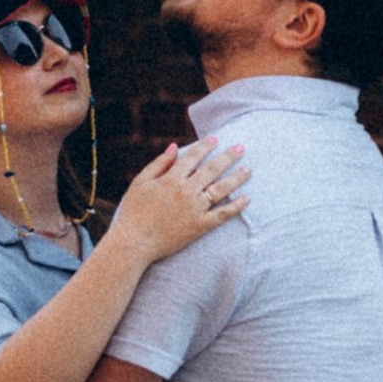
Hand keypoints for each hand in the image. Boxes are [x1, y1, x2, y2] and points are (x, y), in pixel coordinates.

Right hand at [110, 136, 247, 263]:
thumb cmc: (133, 211)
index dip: (205, 146)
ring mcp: (195, 209)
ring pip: (221, 190)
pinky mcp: (199, 226)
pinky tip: (247, 199)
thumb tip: (175, 146)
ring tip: (249, 170)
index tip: (216, 138)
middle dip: (228, 157)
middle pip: (212, 170)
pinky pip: (222, 215)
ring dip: (236, 178)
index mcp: (171, 179)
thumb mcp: (140, 182)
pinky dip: (236, 207)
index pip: (193, 157)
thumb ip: (159, 163)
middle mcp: (186, 192)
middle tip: (241, 148)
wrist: (134, 243)